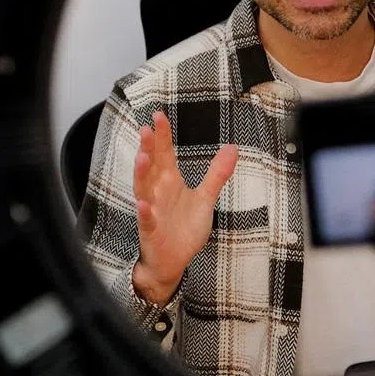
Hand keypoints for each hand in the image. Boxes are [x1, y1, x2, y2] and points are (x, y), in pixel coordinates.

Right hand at [130, 110, 236, 304]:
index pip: (164, 153)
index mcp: (170, 181)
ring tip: (142, 157)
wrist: (173, 260)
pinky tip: (143, 204)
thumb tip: (232, 147)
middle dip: (149, 148)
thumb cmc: (184, 228)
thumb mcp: (205, 198)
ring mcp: (152, 210)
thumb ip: (216, 174)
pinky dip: (144, 212)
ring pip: (143, 188)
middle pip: (151, 166)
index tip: (159, 115)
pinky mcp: (151, 229)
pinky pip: (146, 219)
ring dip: (141, 174)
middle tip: (147, 129)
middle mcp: (158, 191)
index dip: (162, 135)